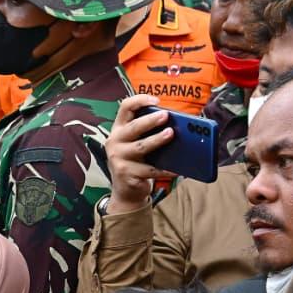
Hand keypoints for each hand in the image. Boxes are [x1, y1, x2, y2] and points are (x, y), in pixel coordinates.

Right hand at [105, 94, 173, 214]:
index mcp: (119, 129)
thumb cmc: (136, 162)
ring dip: (157, 140)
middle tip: (166, 115)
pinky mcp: (126, 174)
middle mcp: (115, 142)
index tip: (156, 100)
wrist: (126, 191)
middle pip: (133, 127)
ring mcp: (118, 159)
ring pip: (141, 147)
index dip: (140, 100)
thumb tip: (175, 123)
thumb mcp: (136, 144)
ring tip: (171, 134)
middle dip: (150, 121)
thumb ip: (147, 132)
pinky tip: (177, 168)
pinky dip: (165, 169)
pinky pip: (150, 170)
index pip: (125, 107)